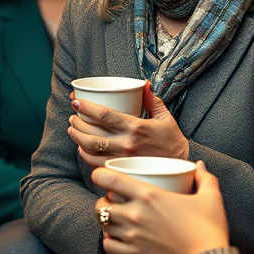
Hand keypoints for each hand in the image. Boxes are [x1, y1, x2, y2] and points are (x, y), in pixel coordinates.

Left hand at [69, 82, 188, 165]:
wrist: (181, 166)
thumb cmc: (172, 140)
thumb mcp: (165, 117)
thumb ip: (152, 99)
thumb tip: (144, 83)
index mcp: (136, 127)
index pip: (105, 115)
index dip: (87, 107)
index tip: (75, 101)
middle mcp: (127, 143)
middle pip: (93, 132)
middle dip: (78, 122)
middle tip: (72, 116)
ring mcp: (123, 159)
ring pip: (91, 149)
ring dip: (77, 138)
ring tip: (72, 129)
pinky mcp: (122, 170)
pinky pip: (97, 164)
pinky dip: (85, 155)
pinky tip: (81, 148)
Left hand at [93, 162, 228, 253]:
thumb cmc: (208, 229)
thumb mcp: (211, 197)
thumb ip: (204, 178)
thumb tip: (199, 165)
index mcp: (148, 194)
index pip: (109, 179)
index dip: (100, 175)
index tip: (103, 176)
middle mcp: (135, 213)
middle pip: (101, 204)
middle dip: (103, 200)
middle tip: (112, 200)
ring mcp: (132, 235)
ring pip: (103, 224)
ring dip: (106, 220)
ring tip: (115, 218)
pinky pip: (109, 246)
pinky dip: (109, 242)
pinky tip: (117, 239)